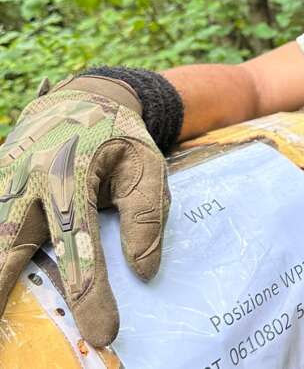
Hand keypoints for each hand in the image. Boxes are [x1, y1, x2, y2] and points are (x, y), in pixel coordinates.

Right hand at [0, 76, 169, 345]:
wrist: (81, 100)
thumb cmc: (119, 138)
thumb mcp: (148, 165)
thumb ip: (147, 215)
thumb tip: (143, 272)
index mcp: (70, 172)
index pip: (79, 244)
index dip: (91, 293)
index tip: (103, 333)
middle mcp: (25, 180)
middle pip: (10, 245)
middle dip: (3, 292)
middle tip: (3, 343)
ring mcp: (2, 183)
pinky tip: (1, 278)